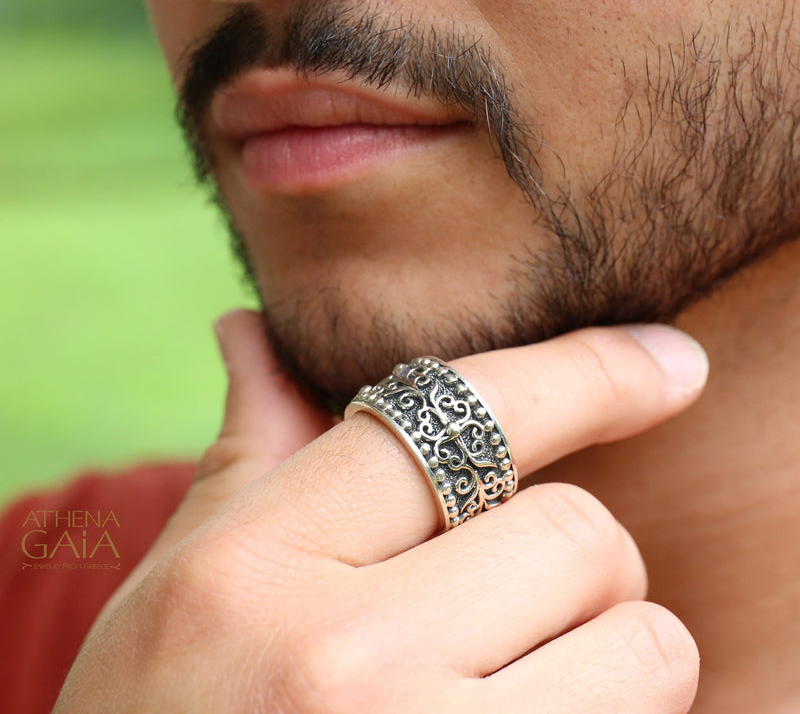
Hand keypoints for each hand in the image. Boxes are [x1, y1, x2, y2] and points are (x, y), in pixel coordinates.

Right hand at [55, 310, 706, 712]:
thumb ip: (250, 446)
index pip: (463, 417)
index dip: (591, 373)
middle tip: (504, 602)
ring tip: (510, 685)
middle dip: (569, 560)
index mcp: (255, 564)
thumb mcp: (183, 576)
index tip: (669, 360)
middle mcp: (342, 661)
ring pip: (642, 648)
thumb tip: (248, 328)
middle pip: (579, 535)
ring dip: (606, 653)